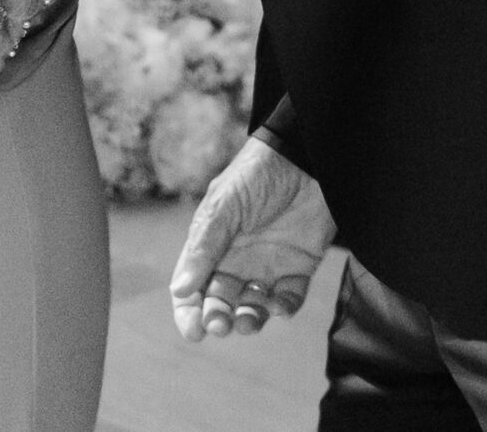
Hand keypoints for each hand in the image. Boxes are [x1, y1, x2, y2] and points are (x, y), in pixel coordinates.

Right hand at [170, 135, 335, 341]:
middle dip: (218, 319)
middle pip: (220, 303)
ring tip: (250, 320)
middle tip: (221, 324)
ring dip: (249, 320)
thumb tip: (179, 289)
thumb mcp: (224, 206)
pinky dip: (283, 309)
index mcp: (211, 246)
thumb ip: (205, 247)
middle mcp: (236, 261)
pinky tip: (280, 306)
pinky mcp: (298, 268)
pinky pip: (288, 299)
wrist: (307, 157)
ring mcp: (267, 266)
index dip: (189, 313)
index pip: (192, 288)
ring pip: (253, 307)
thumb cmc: (257, 174)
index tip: (194, 331)